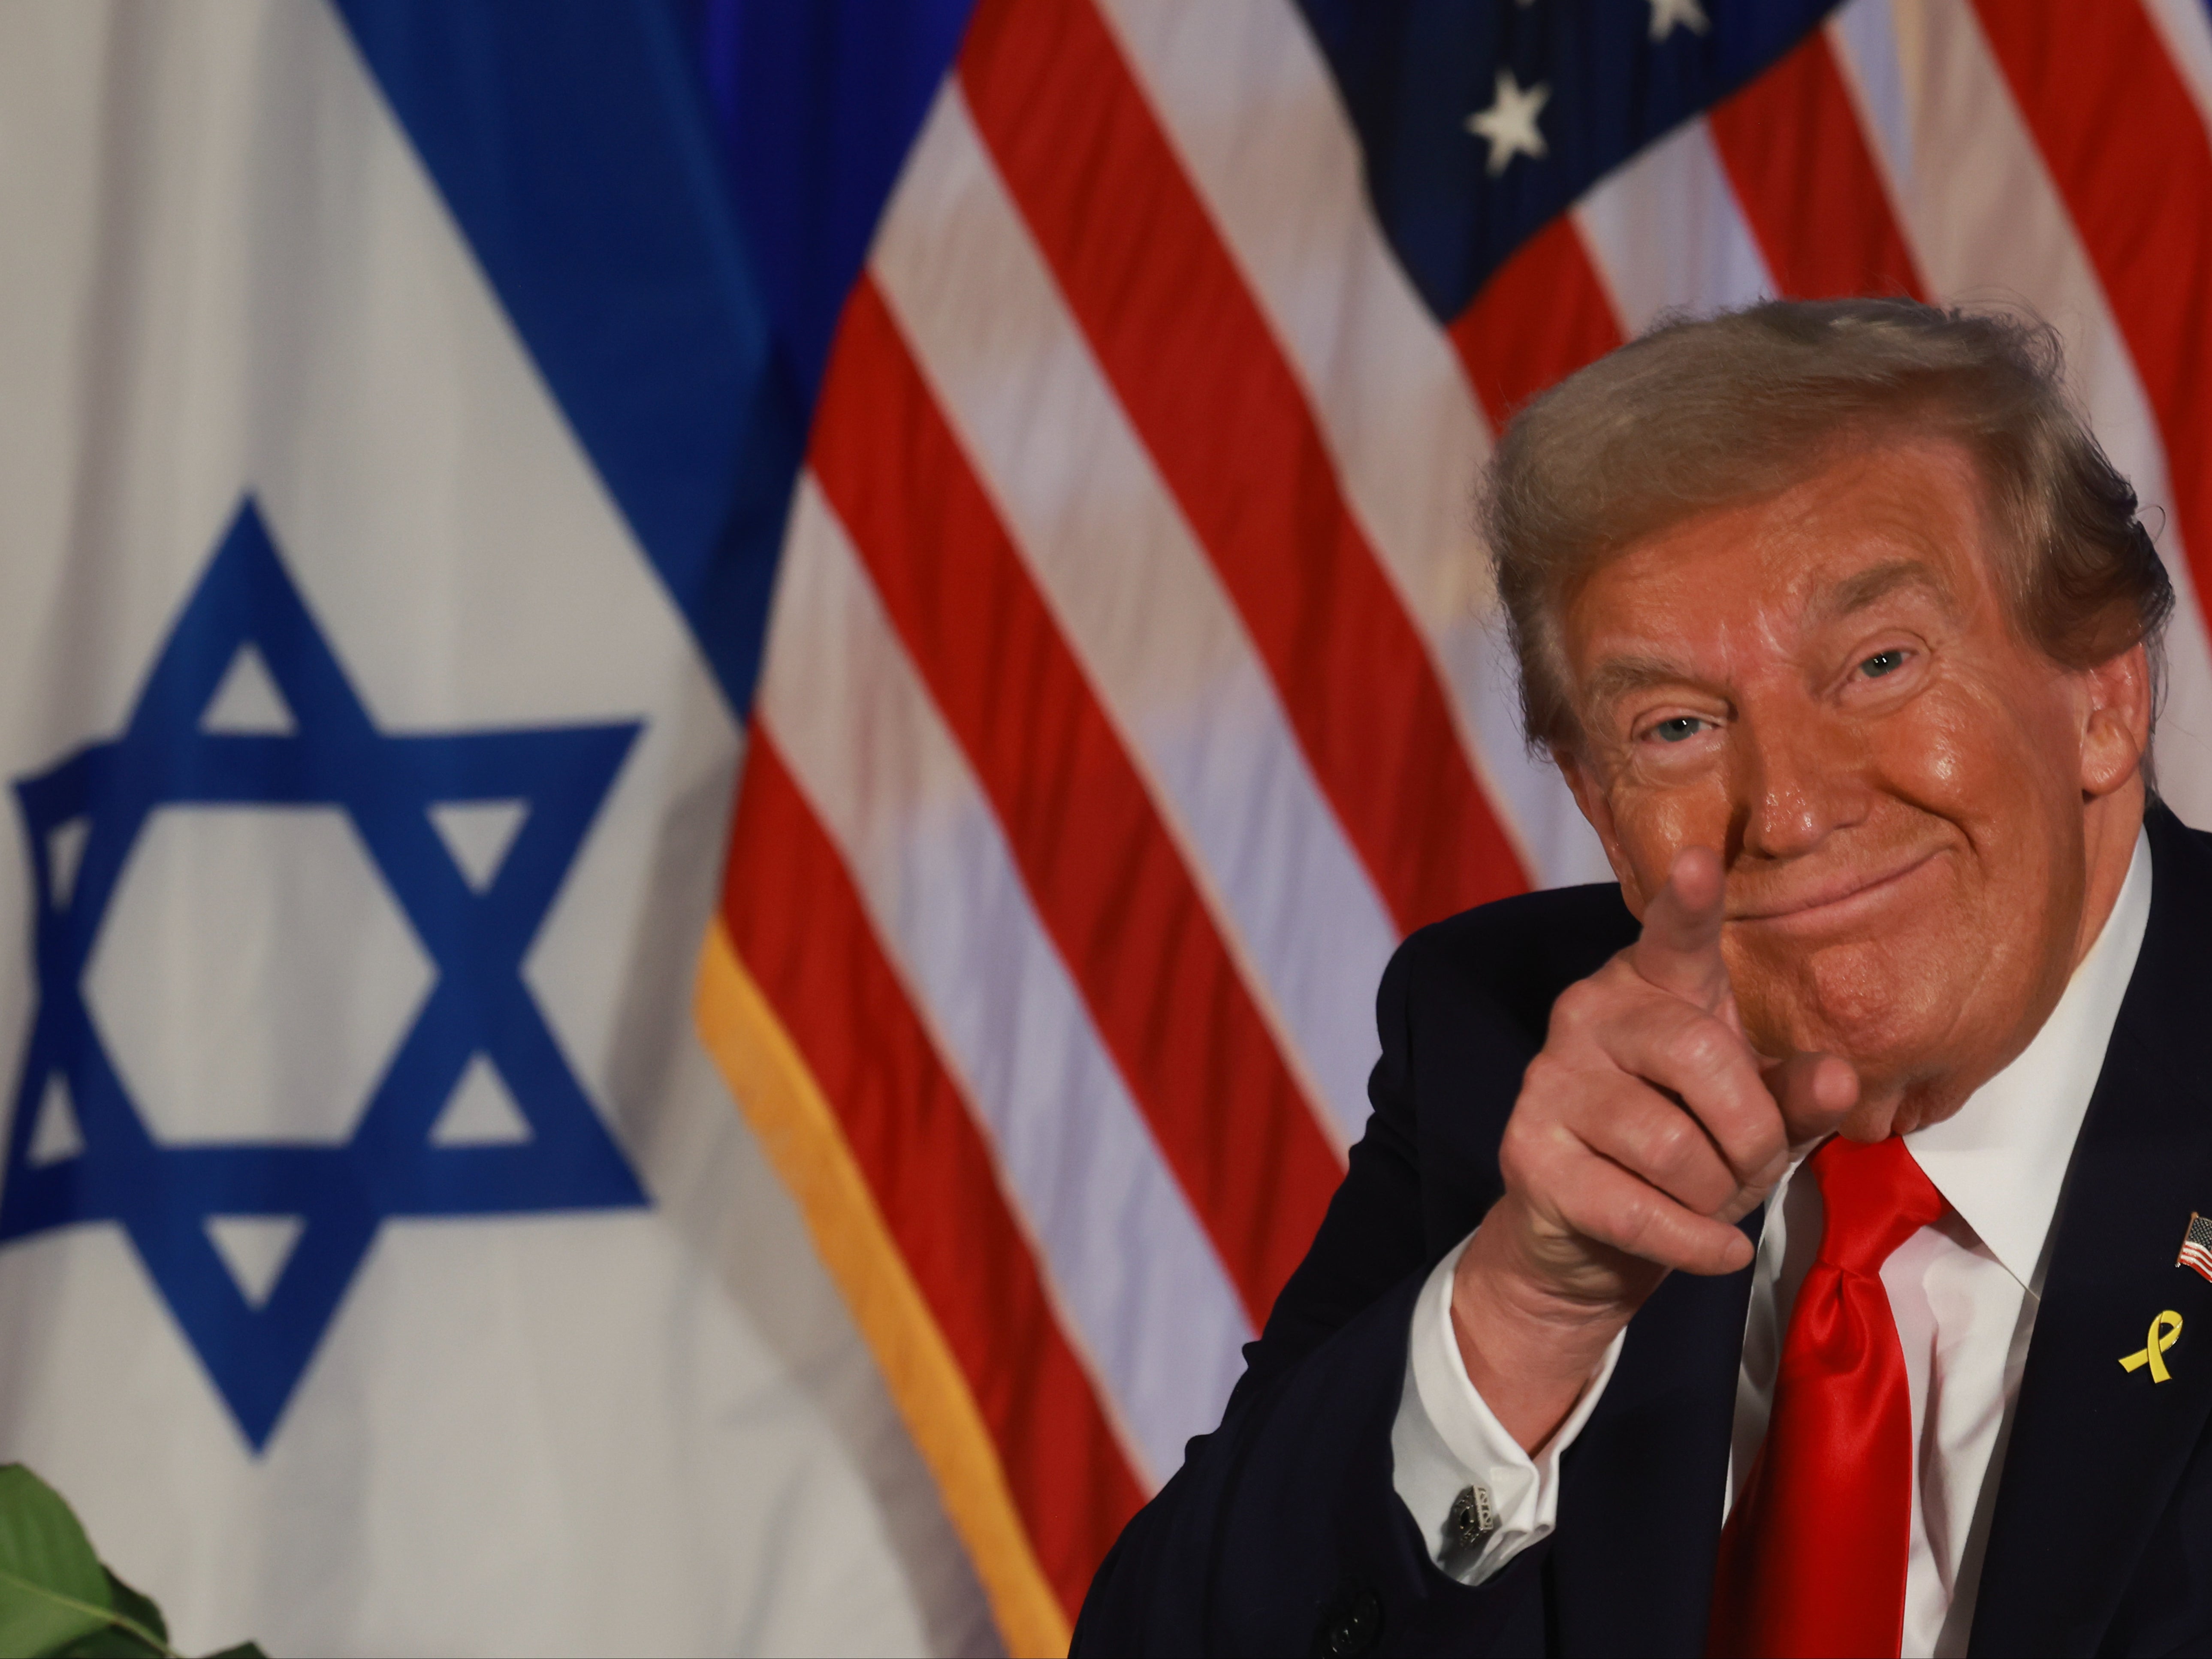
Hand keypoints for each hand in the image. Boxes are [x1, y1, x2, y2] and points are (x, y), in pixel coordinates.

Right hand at [1449, 847, 1857, 1449]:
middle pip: (1703, 1060)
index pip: (1676, 936)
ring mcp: (1548, 1081)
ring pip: (1674, 1146)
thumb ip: (1796, 1095)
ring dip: (1720, 1196)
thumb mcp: (1756, 1118)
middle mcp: (1588, 1014)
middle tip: (1751, 1170)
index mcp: (1650, 986)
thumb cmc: (1688, 1154)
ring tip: (1712, 1204)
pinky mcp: (1527, 1152)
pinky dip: (1697, 1245)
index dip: (1688, 902)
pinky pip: (1639, 1208)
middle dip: (1752, 1136)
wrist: (1590, 1239)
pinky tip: (1715, 1250)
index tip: (1700, 862)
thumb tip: (1837, 1077)